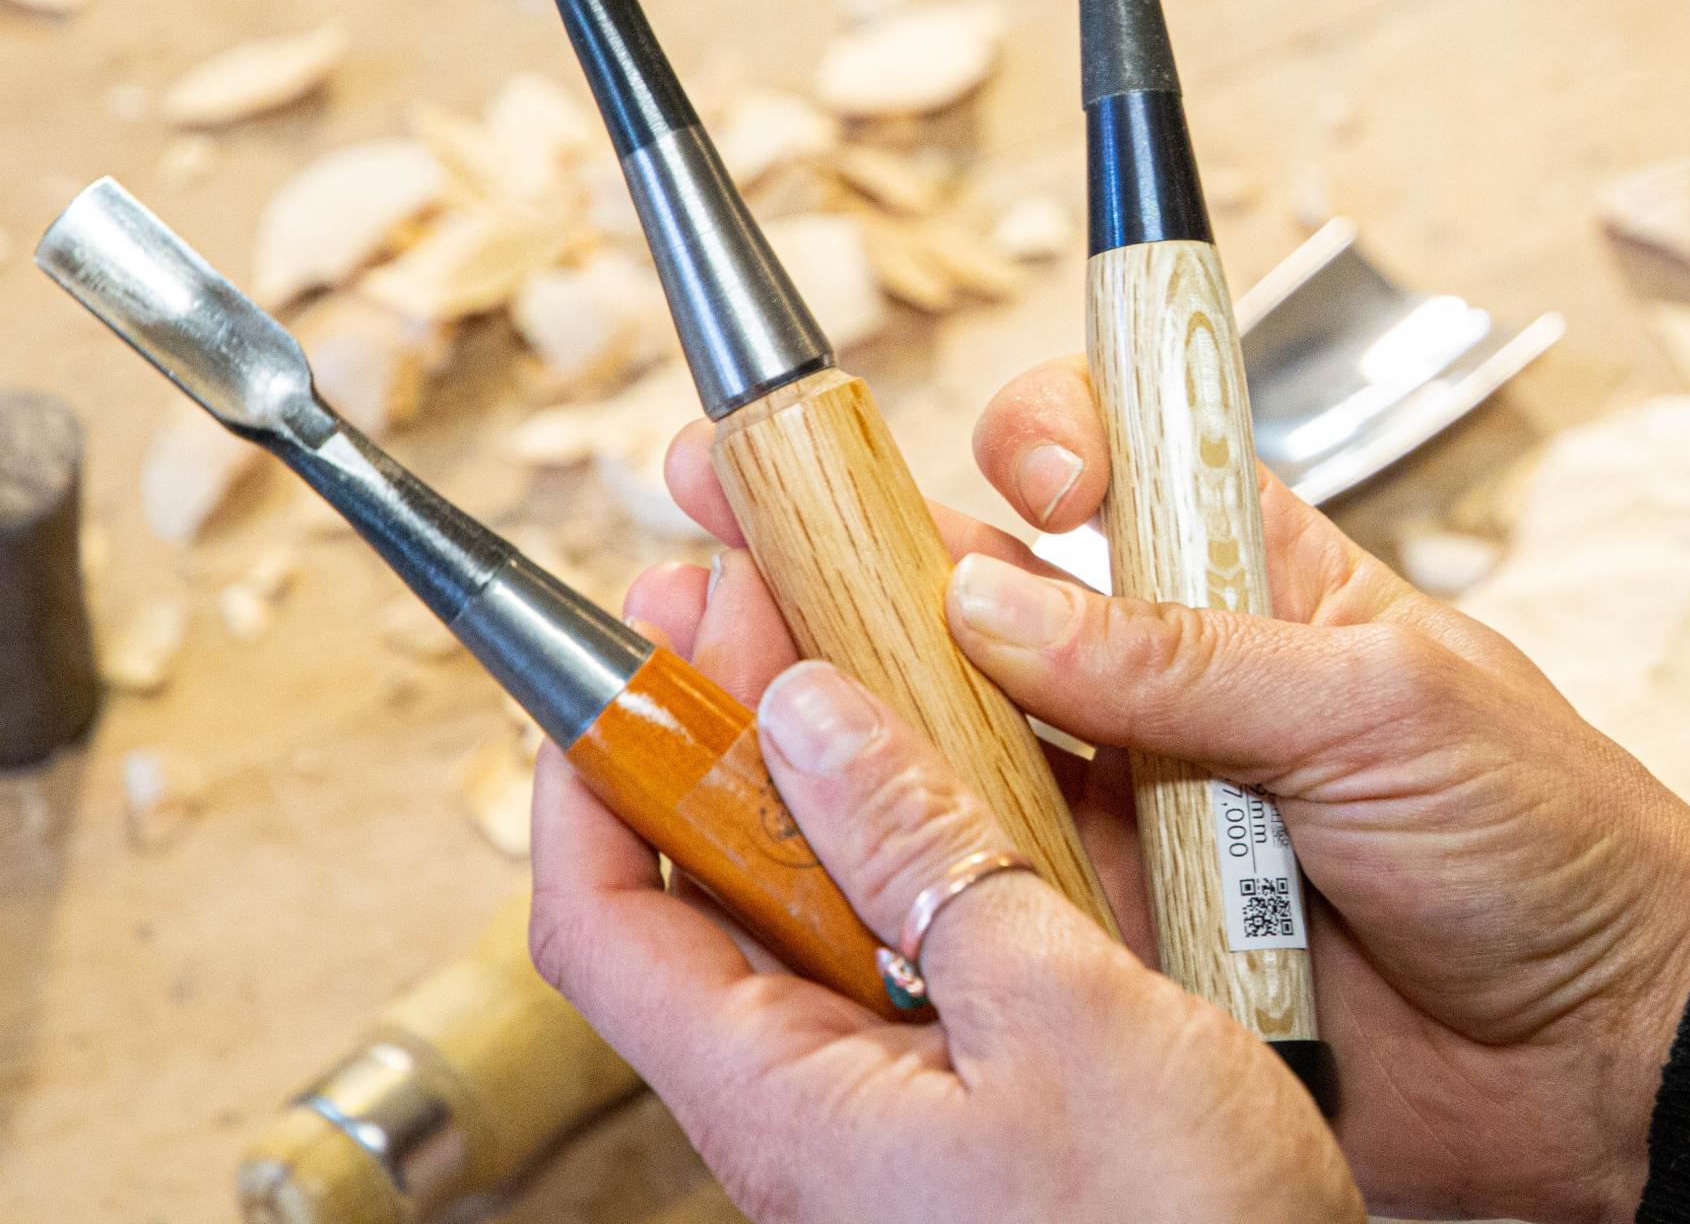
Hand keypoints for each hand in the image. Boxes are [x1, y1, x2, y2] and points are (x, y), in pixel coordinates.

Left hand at [527, 550, 1362, 1223]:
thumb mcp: (1064, 1015)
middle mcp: (816, 1112)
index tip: (624, 664)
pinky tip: (983, 784)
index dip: (590, 782)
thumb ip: (930, 860)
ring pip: (816, 920)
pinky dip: (921, 856)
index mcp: (790, 1105)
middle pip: (707, 902)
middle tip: (761, 611)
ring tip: (874, 662)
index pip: (604, 928)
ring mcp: (892, 1111)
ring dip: (833, 786)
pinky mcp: (971, 1106)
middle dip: (723, 746)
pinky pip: (906, 959)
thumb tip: (809, 720)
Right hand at [656, 357, 1689, 1223]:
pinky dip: (890, 867)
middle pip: (975, 606)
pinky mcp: (1118, 940)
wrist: (1610, 1054)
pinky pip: (980, 893)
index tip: (989, 462)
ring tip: (704, 662)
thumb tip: (999, 595)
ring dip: (832, 707)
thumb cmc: (1551, 840)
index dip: (1027, 445)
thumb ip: (1186, 655)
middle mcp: (1168, 692)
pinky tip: (791, 833)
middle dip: (843, 556)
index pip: (1109, 476)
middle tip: (715, 516)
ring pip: (951, 747)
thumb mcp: (1385, 703)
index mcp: (1252, 586)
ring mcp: (1136, 819)